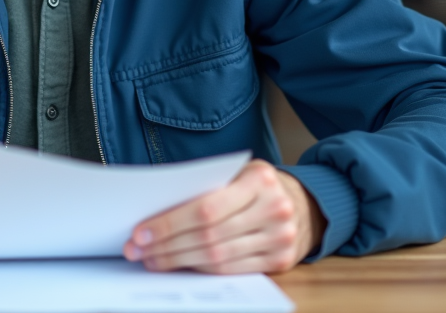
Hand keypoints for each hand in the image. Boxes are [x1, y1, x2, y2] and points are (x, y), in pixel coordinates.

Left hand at [122, 160, 325, 273]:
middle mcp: (274, 209)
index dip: (169, 223)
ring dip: (178, 261)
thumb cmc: (259, 186)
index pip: (206, 208)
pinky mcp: (281, 261)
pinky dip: (202, 270)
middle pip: (208, 236)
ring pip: (218, 257)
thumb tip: (156, 209)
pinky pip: (232, 271)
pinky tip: (181, 265)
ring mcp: (280, 238)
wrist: (308, 204)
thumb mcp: (240, 173)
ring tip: (152, 260)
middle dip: (166, 245)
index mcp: (259, 179)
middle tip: (137, 250)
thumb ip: (208, 187)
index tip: (140, 232)